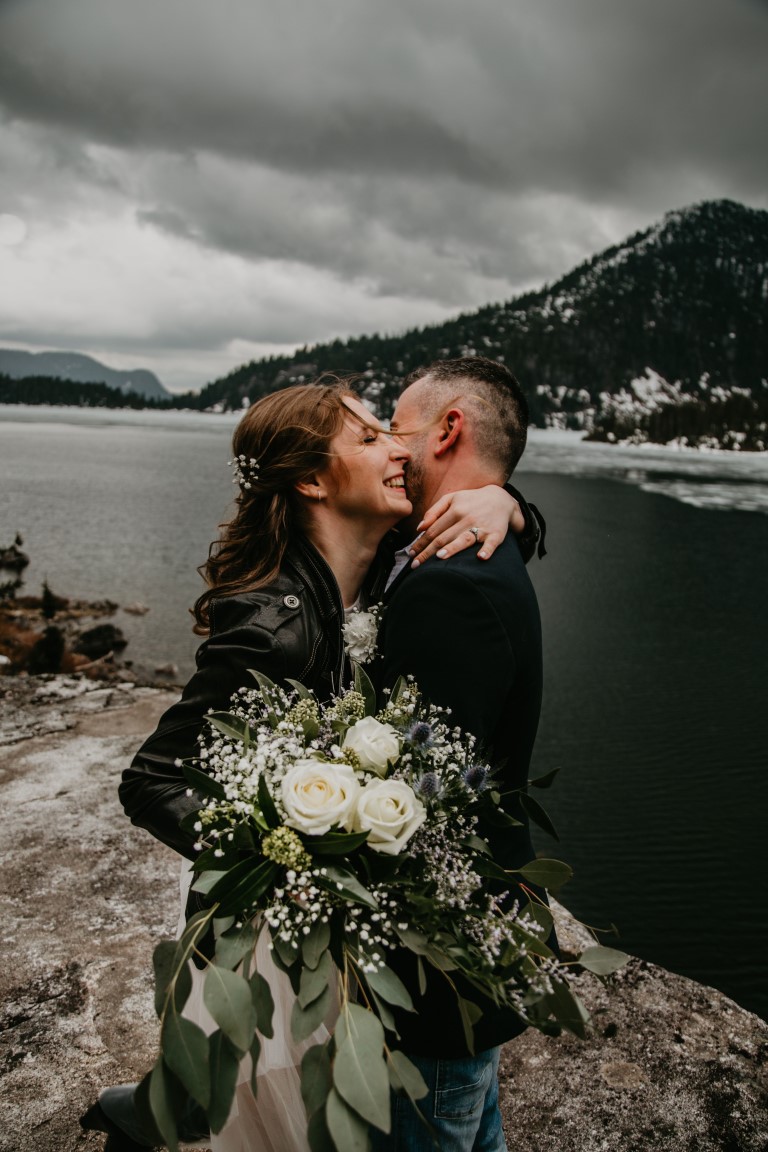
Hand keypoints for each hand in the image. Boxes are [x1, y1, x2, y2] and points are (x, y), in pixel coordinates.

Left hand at [408, 485, 524, 566]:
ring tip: (440, 557)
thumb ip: (434, 510)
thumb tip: (420, 527)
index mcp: (455, 510)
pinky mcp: (496, 534)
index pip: (433, 530)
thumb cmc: (471, 501)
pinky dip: (487, 550)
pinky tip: (481, 557)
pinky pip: (491, 544)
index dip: (420, 542)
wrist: (500, 499)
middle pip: (444, 537)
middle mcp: (466, 518)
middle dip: (428, 551)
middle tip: (416, 564)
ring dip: (453, 548)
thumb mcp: (452, 498)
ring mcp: (482, 526)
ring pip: (464, 539)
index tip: (411, 553)